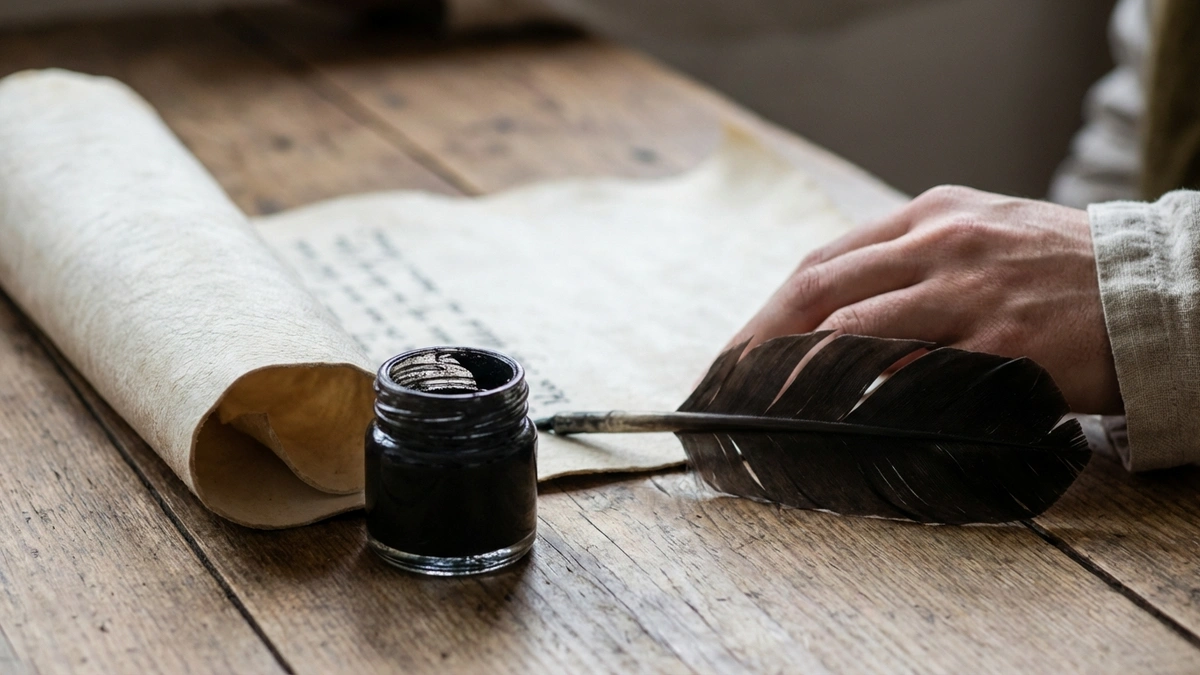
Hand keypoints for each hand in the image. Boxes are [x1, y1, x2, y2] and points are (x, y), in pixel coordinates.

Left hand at [729, 185, 1121, 413]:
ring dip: (797, 373)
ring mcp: (969, 293)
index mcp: (930, 214)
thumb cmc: (1060, 270)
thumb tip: (837, 310)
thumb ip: (913, 263)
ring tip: (763, 408)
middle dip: (761, 341)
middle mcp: (941, 244)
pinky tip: (837, 421)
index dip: (770, 310)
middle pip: (820, 290)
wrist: (1156, 290)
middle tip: (727, 384)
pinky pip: (915, 376)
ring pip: (854, 330)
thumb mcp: (983, 236)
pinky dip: (867, 399)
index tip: (739, 349)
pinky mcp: (1001, 345)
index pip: (824, 261)